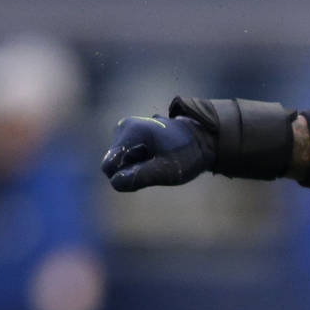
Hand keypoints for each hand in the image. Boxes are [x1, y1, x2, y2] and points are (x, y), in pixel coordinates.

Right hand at [100, 113, 214, 191]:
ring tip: (158, 159)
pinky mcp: (129, 136)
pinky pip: (126, 159)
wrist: (201, 139)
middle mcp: (123, 127)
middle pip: (114, 164)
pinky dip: (139, 163)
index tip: (150, 171)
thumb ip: (140, 177)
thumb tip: (115, 183)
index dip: (126, 177)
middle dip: (132, 171)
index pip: (109, 166)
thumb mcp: (167, 170)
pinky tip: (156, 156)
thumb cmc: (186, 154)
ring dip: (137, 167)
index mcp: (130, 131)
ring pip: (119, 162)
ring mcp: (125, 130)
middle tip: (157, 165)